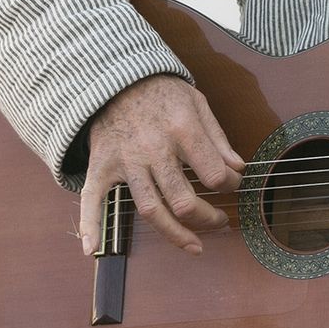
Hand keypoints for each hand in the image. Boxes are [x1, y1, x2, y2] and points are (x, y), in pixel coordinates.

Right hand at [77, 74, 245, 255]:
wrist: (116, 78)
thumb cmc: (162, 92)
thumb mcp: (197, 104)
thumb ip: (218, 139)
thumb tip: (239, 170)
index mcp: (182, 130)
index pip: (214, 174)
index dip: (231, 186)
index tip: (233, 186)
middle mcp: (152, 149)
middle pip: (183, 201)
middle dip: (208, 218)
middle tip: (220, 221)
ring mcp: (125, 161)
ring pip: (149, 210)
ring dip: (174, 234)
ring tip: (195, 246)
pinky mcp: (101, 167)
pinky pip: (91, 200)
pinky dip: (89, 225)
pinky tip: (91, 249)